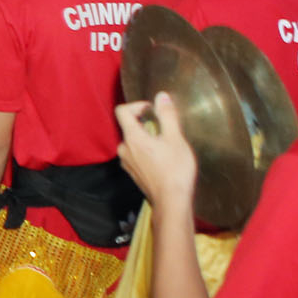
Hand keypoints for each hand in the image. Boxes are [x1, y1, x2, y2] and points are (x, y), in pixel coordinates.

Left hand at [114, 93, 198, 213]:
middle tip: (166, 129)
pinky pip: (136, 154)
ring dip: (148, 138)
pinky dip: (147, 150)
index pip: (122, 111)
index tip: (153, 110)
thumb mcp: (175, 138)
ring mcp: (127, 162)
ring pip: (133, 141)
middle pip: (129, 126)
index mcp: (131, 138)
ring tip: (167, 145)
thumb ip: (167, 116)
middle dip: (146, 123)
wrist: (171, 201)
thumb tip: (161, 96)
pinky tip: (163, 159)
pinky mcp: (133, 172)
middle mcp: (124, 149)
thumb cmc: (175, 169)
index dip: (137, 105)